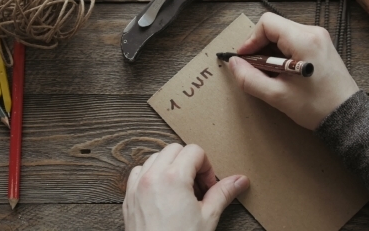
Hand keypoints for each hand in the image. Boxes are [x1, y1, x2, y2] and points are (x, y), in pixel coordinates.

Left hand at [123, 143, 249, 230]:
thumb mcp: (208, 218)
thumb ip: (223, 193)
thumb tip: (240, 180)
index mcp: (173, 178)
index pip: (194, 151)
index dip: (207, 166)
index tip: (209, 186)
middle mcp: (152, 177)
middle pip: (174, 149)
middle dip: (189, 163)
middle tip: (198, 187)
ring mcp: (137, 186)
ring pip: (155, 157)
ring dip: (170, 167)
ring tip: (181, 190)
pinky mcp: (129, 198)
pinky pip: (138, 172)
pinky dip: (151, 175)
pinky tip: (162, 193)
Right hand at [229, 13, 358, 129]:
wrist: (346, 115)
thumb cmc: (316, 106)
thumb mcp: (276, 95)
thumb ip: (249, 78)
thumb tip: (234, 64)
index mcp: (304, 40)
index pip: (267, 23)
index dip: (250, 40)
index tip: (244, 58)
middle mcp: (313, 33)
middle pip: (274, 27)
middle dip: (260, 46)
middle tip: (256, 69)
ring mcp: (319, 38)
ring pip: (283, 34)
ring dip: (270, 51)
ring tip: (270, 74)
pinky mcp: (321, 46)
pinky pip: (293, 41)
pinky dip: (282, 53)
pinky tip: (282, 72)